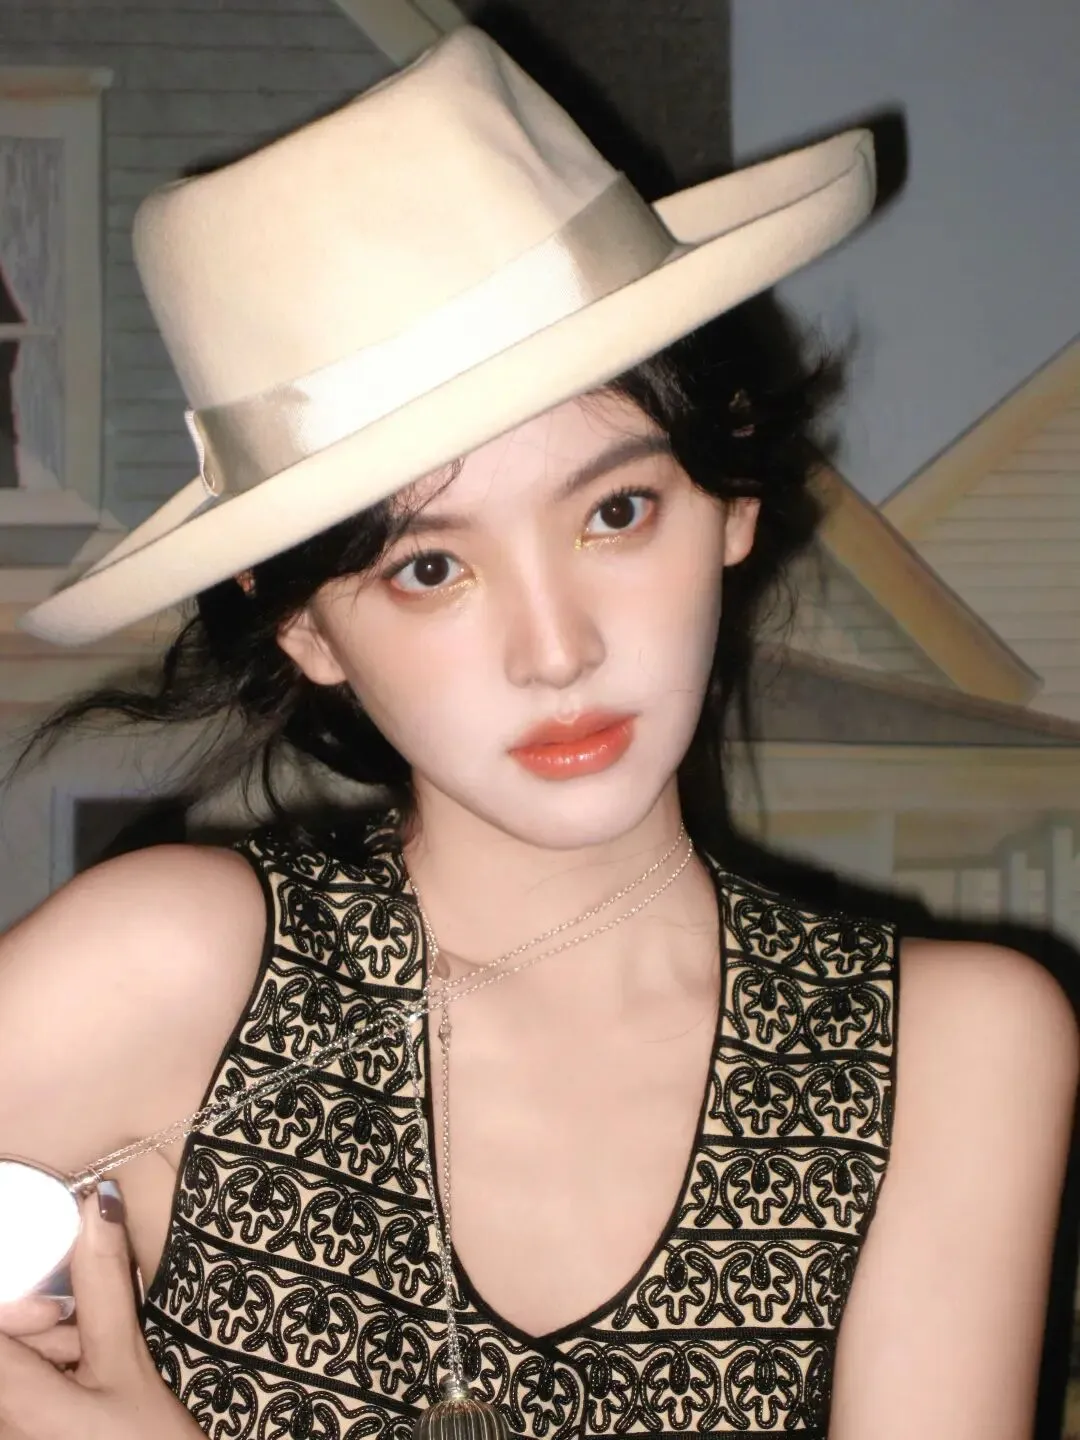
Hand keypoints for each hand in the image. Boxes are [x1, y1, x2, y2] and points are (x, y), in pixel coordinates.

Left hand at [0, 1182, 203, 1438]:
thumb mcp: (127, 1362)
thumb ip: (101, 1281)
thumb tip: (99, 1202)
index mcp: (11, 1402)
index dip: (20, 1302)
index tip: (52, 1302)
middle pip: (2, 1345)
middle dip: (35, 1326)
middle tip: (82, 1342)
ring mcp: (9, 1430)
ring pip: (12, 1365)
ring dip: (43, 1353)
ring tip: (92, 1372)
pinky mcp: (20, 1430)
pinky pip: (19, 1390)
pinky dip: (42, 1377)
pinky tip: (81, 1391)